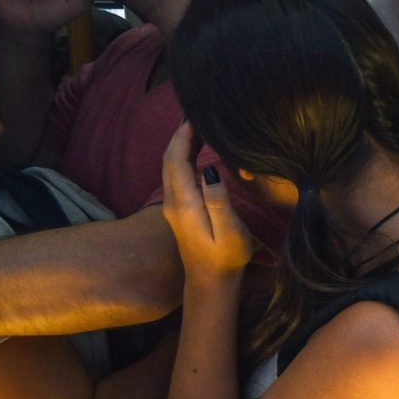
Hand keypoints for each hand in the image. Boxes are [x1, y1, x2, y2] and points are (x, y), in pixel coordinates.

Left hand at [160, 122, 255, 282]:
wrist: (210, 284)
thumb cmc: (226, 259)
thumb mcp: (229, 232)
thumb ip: (218, 201)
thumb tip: (209, 169)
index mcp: (184, 203)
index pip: (177, 159)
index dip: (183, 136)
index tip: (196, 116)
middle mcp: (173, 202)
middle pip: (169, 159)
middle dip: (180, 135)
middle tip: (196, 114)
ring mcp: (173, 206)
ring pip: (170, 166)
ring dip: (181, 144)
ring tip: (197, 126)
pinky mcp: (179, 210)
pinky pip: (176, 175)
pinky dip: (183, 157)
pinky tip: (196, 151)